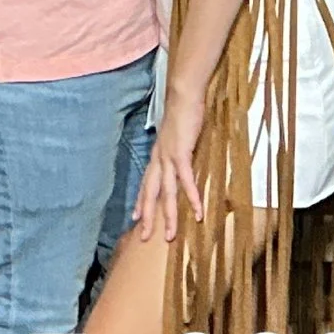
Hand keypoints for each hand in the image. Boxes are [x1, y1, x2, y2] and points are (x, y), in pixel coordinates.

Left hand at [133, 92, 204, 241]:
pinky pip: (186, 181)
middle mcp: (158, 159)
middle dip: (147, 217)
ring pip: (166, 194)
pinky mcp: (181, 154)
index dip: (140, 201)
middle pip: (150, 194)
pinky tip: (198, 212)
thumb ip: (178, 148)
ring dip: (169, 216)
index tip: (135, 218)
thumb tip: (182, 155)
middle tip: (144, 237)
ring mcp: (168, 158)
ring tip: (171, 235)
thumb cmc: (183, 112)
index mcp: (157, 155)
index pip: (146, 183)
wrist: (183, 96)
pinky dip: (192, 197)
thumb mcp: (177, 135)